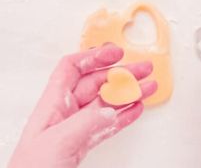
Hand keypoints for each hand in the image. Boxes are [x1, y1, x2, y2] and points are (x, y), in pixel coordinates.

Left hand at [8, 43, 156, 167]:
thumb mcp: (58, 141)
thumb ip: (85, 122)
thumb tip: (108, 109)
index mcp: (52, 104)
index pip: (72, 69)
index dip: (94, 57)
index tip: (115, 54)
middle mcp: (64, 113)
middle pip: (95, 83)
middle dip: (120, 73)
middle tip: (142, 69)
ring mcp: (75, 129)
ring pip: (106, 104)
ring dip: (128, 93)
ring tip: (147, 87)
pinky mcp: (82, 146)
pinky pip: (107, 125)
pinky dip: (123, 116)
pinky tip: (135, 109)